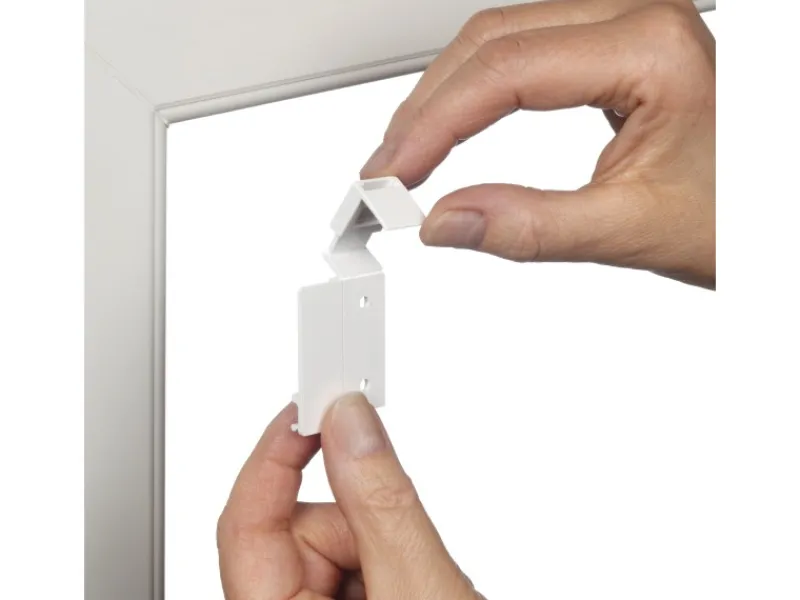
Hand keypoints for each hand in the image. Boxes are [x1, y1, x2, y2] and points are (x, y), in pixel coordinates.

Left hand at [217, 395, 479, 599]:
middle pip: (296, 532)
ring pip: (329, 544)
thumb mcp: (423, 593)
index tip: (313, 406)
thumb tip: (353, 426)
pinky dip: (384, 560)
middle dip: (355, 520)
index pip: (245, 524)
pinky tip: (411, 589)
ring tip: (418, 585)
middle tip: (403, 543)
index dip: (274, 455)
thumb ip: (384, 504)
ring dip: (378, 545)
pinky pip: (348, 563)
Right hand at [360, 0, 714, 288]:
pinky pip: (526, 51)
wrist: (783, 210)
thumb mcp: (634, 229)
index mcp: (651, 46)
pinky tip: (452, 124)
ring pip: (501, 38)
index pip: (506, 70)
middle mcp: (639, 17)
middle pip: (492, 40)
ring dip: (445, 96)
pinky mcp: (618, 47)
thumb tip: (446, 223)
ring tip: (407, 154)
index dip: (434, 124)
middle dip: (426, 109)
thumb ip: (531, 227)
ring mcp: (628, 25)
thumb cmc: (743, 213)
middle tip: (386, 170)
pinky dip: (478, 92)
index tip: (391, 174)